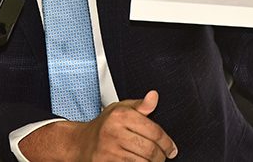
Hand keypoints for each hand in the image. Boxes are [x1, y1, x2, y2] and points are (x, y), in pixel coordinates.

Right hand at [20, 90, 177, 160]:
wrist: (80, 144)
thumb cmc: (103, 126)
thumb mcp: (120, 109)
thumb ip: (140, 106)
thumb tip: (154, 96)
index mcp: (120, 115)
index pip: (154, 131)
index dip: (167, 142)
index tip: (171, 149)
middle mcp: (114, 132)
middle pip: (150, 149)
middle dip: (160, 156)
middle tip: (162, 157)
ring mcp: (109, 150)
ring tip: (152, 161)